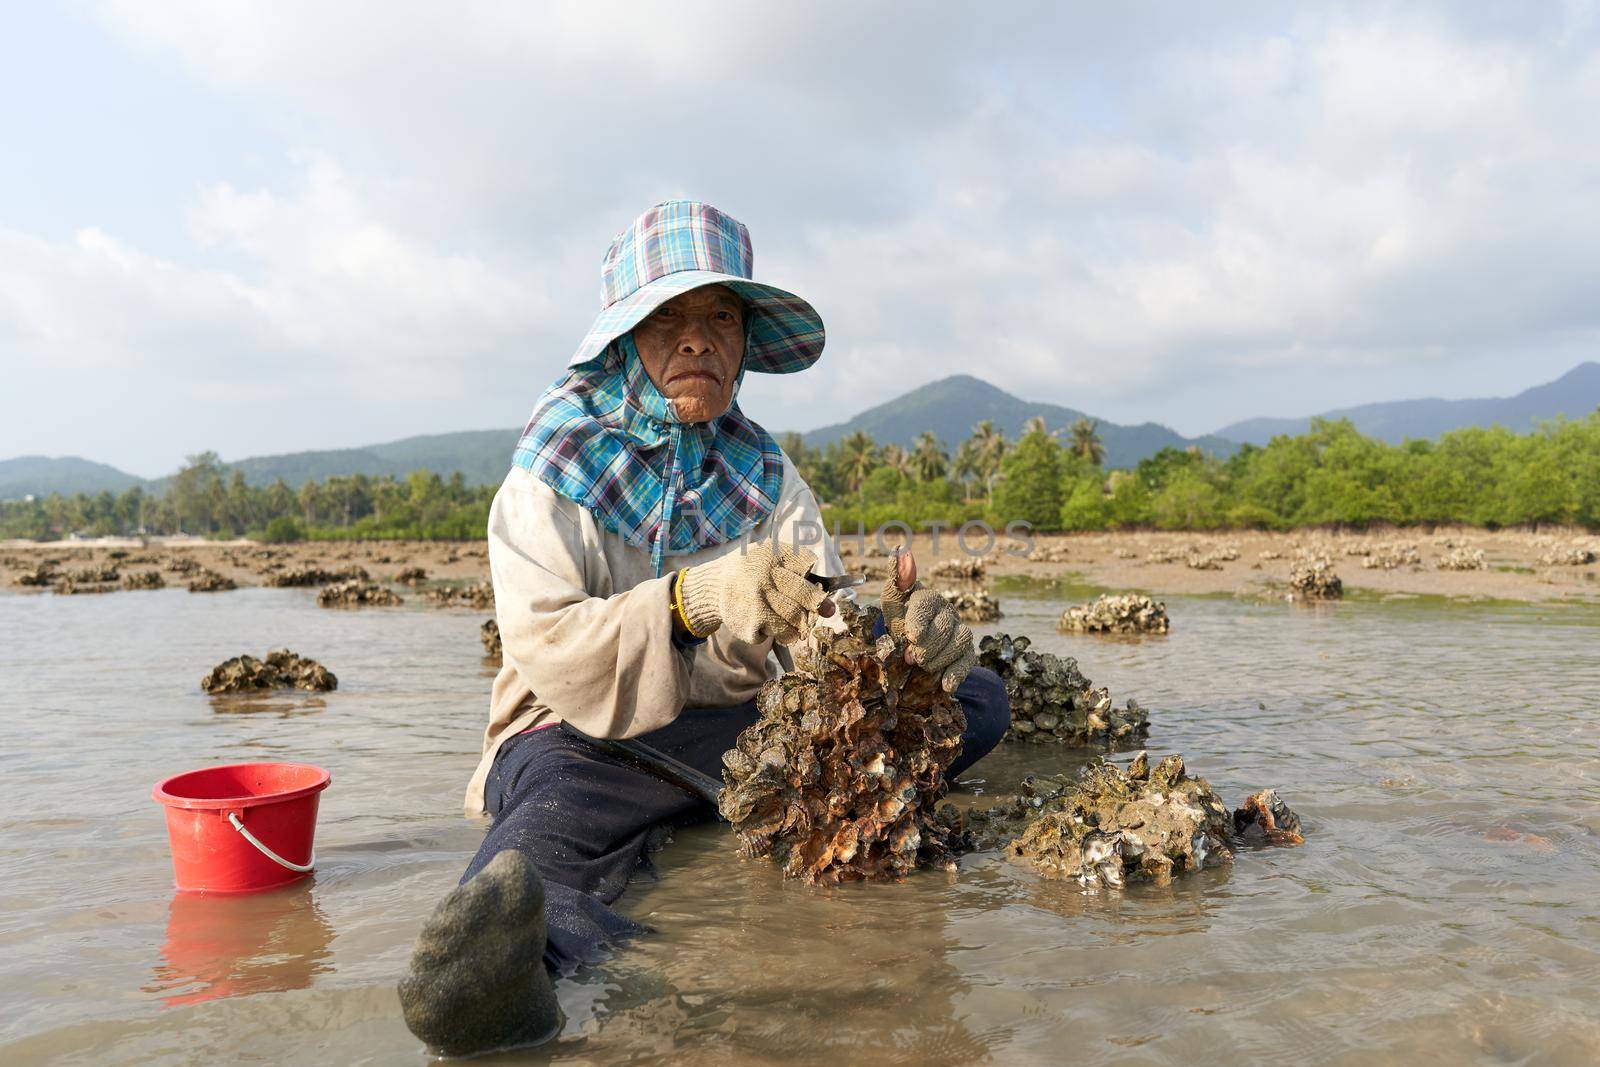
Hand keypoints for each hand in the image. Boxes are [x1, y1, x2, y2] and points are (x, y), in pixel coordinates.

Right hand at [678, 542, 826, 644]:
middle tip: (822, 609)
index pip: (808, 565)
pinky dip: (781, 633)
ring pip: (797, 620)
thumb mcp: (770, 556)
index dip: (815, 577)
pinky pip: (781, 634)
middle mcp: (765, 576)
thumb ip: (798, 570)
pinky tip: (771, 624)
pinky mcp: (751, 623)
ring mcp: (758, 601)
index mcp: (773, 554)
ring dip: (800, 623)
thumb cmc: (753, 571)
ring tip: (793, 619)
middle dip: (818, 605)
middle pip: (807, 596)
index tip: (814, 584)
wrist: (714, 585)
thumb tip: (830, 603)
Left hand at [878, 559, 975, 692]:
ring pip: (961, 641)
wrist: (908, 637)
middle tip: (910, 658)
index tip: (910, 637)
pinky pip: (969, 659)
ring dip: (940, 658)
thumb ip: (896, 578)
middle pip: (945, 627)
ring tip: (923, 667)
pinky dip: (958, 673)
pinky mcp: (965, 650)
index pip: (926, 605)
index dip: (919, 622)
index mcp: (927, 596)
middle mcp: (947, 611)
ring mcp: (959, 629)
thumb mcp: (891, 598)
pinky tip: (946, 685)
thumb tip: (899, 552)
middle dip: (927, 646)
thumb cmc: (899, 614)